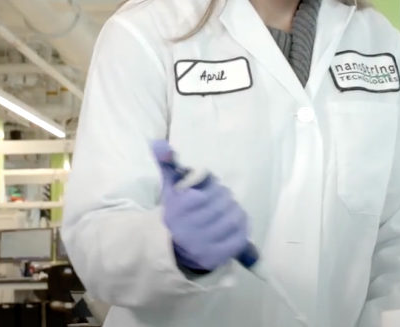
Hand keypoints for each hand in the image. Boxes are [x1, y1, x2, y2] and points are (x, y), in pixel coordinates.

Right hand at [151, 141, 249, 271]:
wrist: (172, 248)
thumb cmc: (176, 212)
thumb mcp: (169, 188)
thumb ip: (166, 164)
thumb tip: (158, 143)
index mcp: (179, 209)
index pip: (211, 189)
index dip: (211, 187)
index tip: (206, 190)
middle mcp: (190, 228)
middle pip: (224, 201)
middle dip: (223, 197)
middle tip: (219, 200)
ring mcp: (204, 245)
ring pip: (235, 217)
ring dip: (234, 210)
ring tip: (226, 211)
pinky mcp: (216, 257)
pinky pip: (240, 237)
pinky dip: (241, 228)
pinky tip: (232, 225)